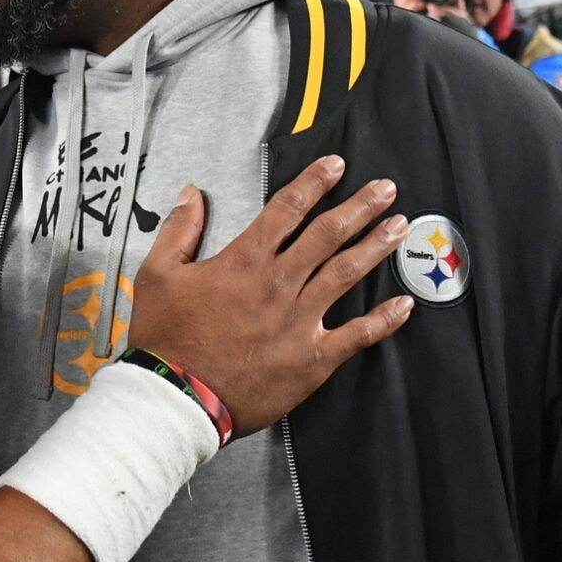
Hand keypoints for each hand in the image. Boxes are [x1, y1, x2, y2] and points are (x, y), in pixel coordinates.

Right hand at [125, 156, 412, 437]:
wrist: (177, 395)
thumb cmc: (165, 339)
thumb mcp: (157, 275)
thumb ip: (178, 231)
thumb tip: (191, 195)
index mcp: (244, 261)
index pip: (287, 209)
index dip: (314, 182)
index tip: (335, 166)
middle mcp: (279, 284)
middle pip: (328, 234)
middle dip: (361, 206)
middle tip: (385, 189)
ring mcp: (299, 320)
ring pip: (346, 274)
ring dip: (376, 247)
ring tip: (399, 227)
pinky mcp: (312, 358)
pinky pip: (357, 335)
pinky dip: (384, 319)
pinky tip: (404, 304)